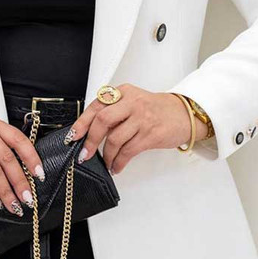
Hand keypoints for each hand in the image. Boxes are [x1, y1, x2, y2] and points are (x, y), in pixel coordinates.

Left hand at [67, 84, 205, 174]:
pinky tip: (116, 166)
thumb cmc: (155, 110)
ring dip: (106, 155)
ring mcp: (142, 118)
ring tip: (106, 162)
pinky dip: (119, 162)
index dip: (82, 122)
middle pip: (102, 120)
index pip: (97, 106)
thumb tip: (89, 132)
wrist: (184, 114)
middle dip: (90, 140)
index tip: (73, 136)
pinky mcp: (150, 134)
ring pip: (115, 139)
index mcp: (124, 92)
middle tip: (85, 154)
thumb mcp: (133, 102)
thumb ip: (113, 111)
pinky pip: (128, 151)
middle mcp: (132, 103)